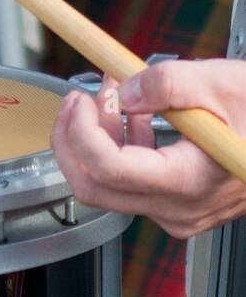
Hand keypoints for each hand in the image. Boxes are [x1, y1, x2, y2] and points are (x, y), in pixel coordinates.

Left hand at [51, 62, 245, 236]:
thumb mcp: (221, 83)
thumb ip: (166, 83)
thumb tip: (123, 91)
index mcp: (188, 181)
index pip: (107, 169)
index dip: (81, 131)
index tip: (81, 99)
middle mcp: (178, 209)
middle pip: (94, 187)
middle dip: (75, 139)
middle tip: (80, 98)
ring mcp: (177, 213)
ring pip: (109, 188)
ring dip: (97, 139)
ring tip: (113, 93)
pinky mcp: (177, 206)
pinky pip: (131, 186)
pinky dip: (120, 149)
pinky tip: (133, 117)